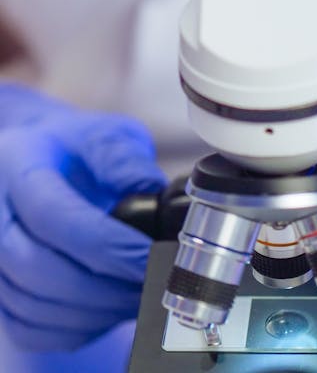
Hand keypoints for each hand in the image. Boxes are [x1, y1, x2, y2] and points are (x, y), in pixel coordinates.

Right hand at [0, 84, 165, 350]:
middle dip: (105, 286)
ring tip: (142, 295)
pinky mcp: (0, 294)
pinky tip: (113, 309)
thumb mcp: (105, 135)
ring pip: (34, 306)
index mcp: (19, 166)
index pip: (54, 216)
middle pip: (39, 268)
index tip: (151, 257)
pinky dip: (77, 329)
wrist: (40, 160)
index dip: (107, 246)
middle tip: (154, 283)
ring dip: (95, 312)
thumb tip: (153, 196)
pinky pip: (32, 328)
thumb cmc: (76, 149)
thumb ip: (126, 161)